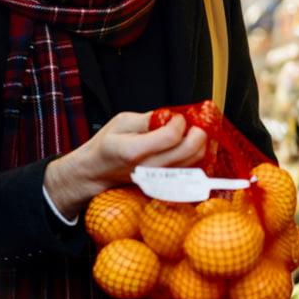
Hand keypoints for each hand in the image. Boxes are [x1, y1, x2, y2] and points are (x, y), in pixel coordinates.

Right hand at [43, 111, 207, 218]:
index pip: (171, 136)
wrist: (100, 171)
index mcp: (133, 151)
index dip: (179, 121)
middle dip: (198, 131)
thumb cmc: (108, 145)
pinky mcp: (166, 182)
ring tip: (189, 131)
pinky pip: (192, 167)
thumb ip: (148, 118)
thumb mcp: (121, 122)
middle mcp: (149, 168)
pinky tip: (186, 143)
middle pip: (189, 150)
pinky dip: (195, 153)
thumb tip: (172, 116)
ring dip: (199, 142)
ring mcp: (159, 178)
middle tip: (191, 122)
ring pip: (195, 160)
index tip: (175, 116)